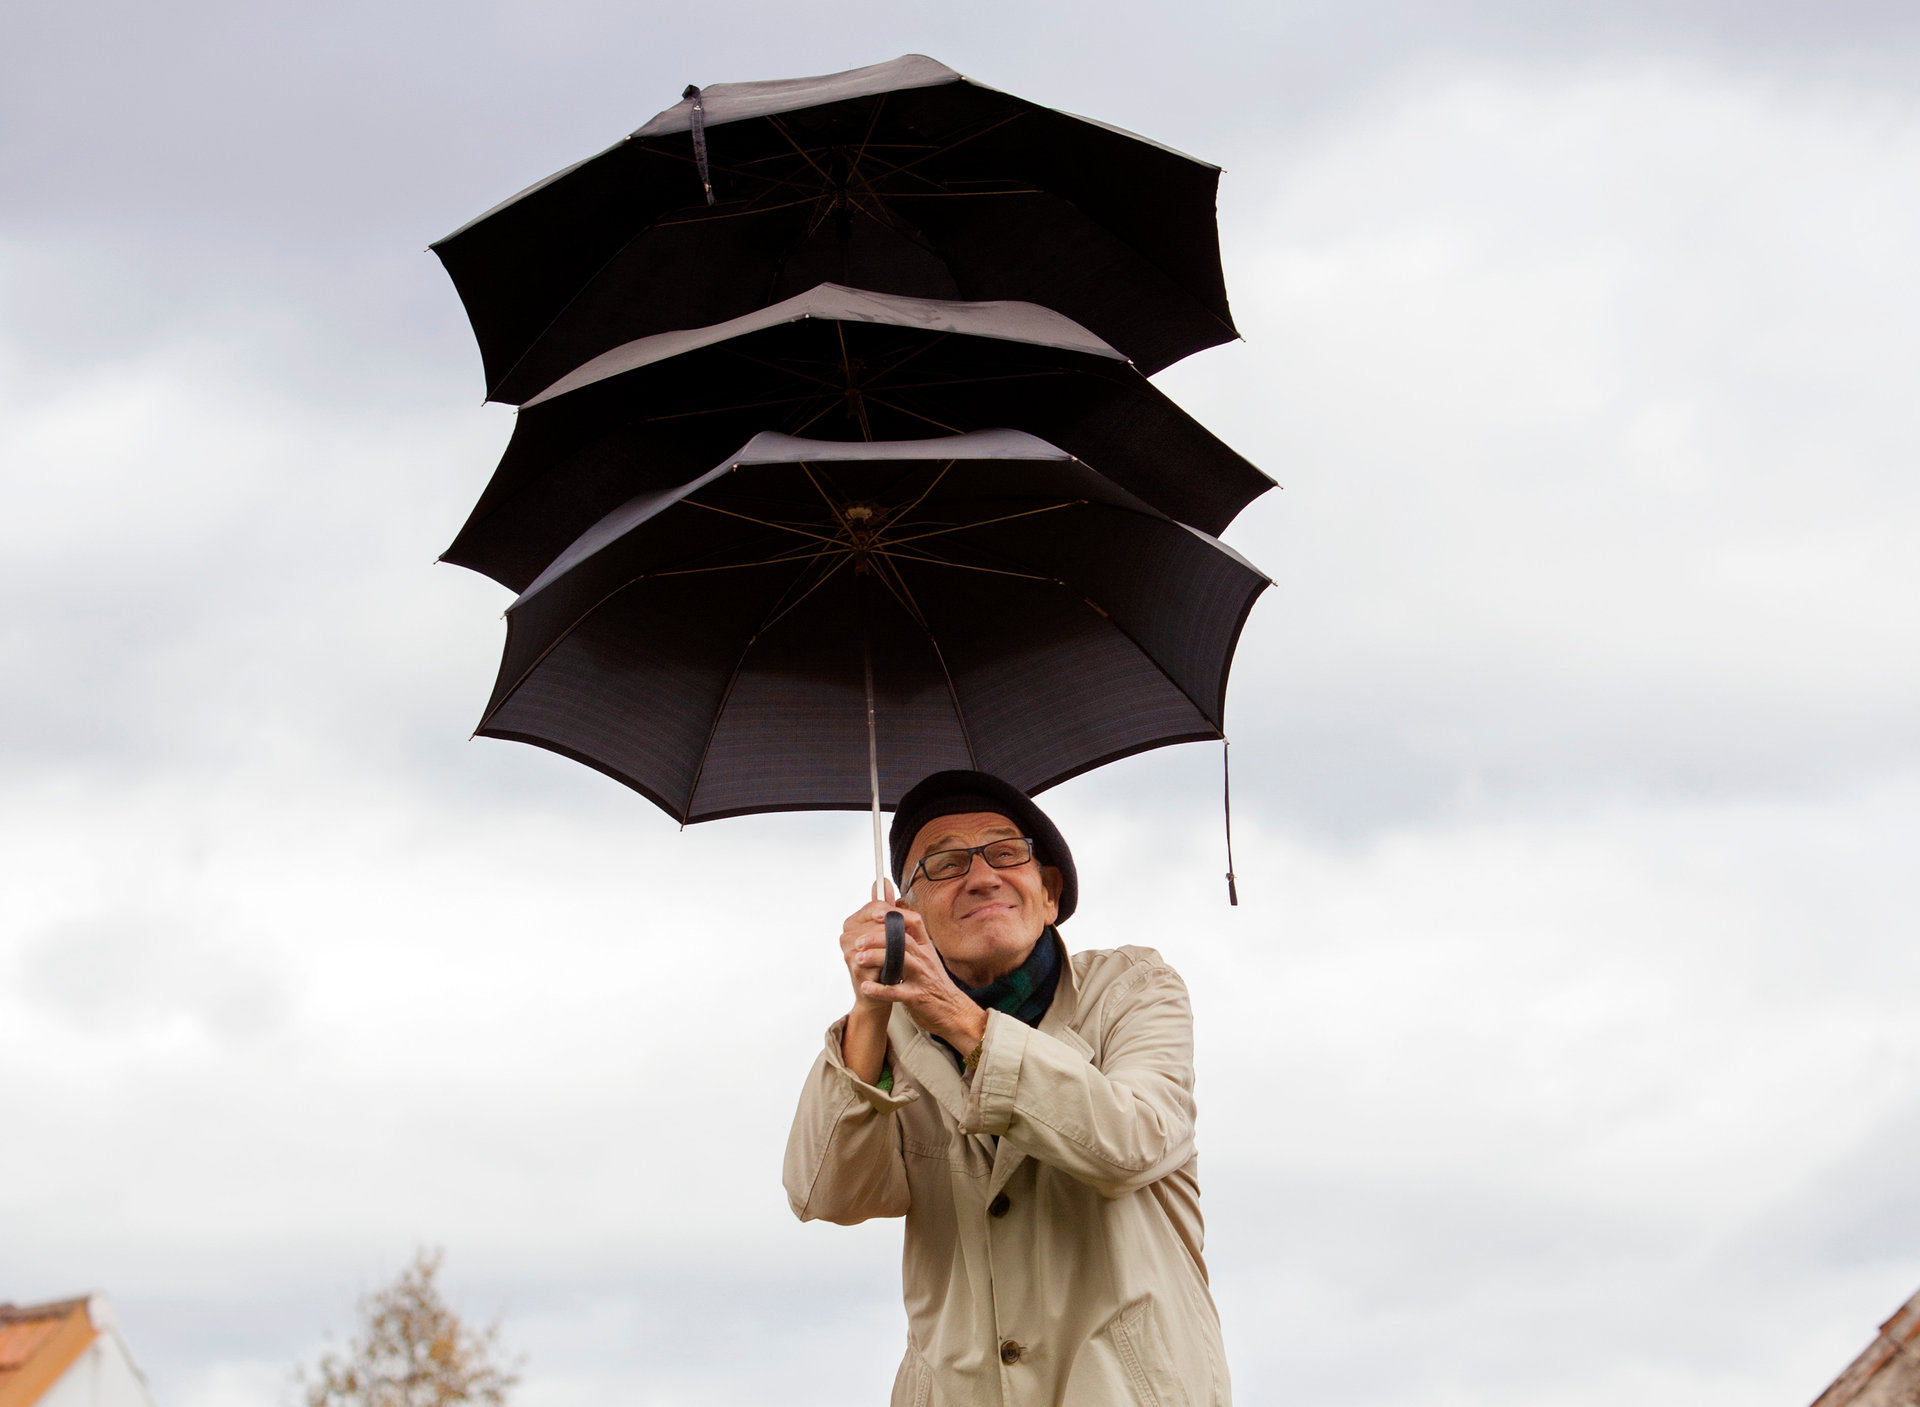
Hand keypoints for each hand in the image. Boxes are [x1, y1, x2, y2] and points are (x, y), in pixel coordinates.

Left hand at [843, 896, 988, 1053]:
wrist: (953, 1011)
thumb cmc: (934, 984)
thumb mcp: (925, 958)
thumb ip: (910, 942)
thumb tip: (895, 922)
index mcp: (925, 948)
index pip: (913, 922)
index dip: (894, 916)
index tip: (874, 915)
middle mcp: (925, 959)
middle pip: (903, 940)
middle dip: (878, 938)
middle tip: (858, 941)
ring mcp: (922, 977)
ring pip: (901, 961)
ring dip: (878, 958)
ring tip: (860, 959)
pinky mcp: (918, 997)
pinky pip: (898, 992)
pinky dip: (880, 990)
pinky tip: (866, 987)